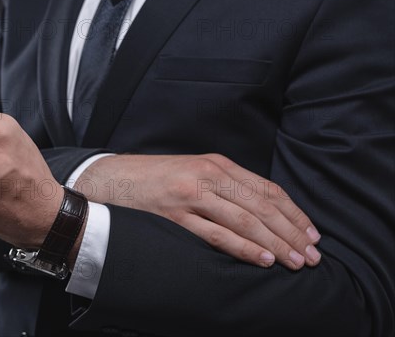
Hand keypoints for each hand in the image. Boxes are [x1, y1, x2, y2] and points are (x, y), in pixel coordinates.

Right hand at [75, 155, 321, 269]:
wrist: (111, 178)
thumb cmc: (155, 178)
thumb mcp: (194, 171)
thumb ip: (224, 185)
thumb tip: (261, 211)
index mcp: (216, 164)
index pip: (267, 189)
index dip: (293, 213)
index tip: (311, 233)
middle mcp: (208, 175)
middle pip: (262, 205)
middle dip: (292, 232)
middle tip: (313, 254)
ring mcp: (191, 194)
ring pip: (245, 220)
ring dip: (275, 242)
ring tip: (296, 261)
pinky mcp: (174, 214)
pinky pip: (216, 234)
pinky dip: (243, 248)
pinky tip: (263, 259)